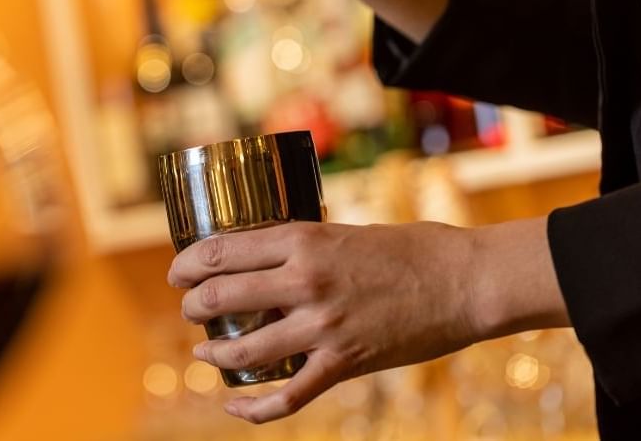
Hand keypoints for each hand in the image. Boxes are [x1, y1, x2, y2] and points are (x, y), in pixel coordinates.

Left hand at [168, 217, 568, 423]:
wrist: (461, 280)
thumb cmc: (406, 248)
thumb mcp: (342, 231)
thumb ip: (302, 246)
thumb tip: (265, 258)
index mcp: (302, 240)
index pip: (222, 251)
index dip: (189, 263)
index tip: (179, 271)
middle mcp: (304, 282)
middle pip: (222, 297)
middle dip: (194, 305)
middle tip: (189, 309)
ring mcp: (322, 326)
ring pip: (244, 349)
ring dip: (213, 355)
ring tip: (203, 354)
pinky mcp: (343, 363)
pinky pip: (288, 396)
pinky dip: (256, 409)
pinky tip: (236, 408)